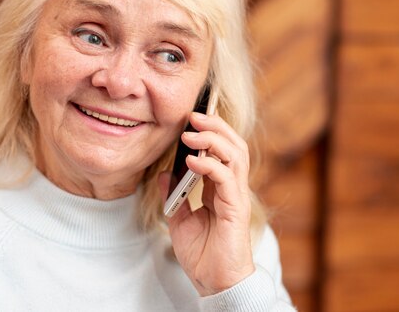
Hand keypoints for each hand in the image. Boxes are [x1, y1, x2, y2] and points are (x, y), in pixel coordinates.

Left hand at [158, 112, 254, 295]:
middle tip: (193, 115)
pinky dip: (210, 165)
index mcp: (220, 188)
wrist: (214, 282)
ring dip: (213, 139)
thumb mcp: (179, 219)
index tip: (190, 118)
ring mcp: (235, 196)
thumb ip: (174, 195)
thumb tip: (163, 174)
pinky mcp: (235, 209)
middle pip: (233, 145)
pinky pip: (226, 178)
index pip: (221, 150)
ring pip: (235, 155)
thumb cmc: (203, 254)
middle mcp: (231, 188)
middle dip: (215, 126)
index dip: (209, 131)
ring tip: (191, 133)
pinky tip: (192, 160)